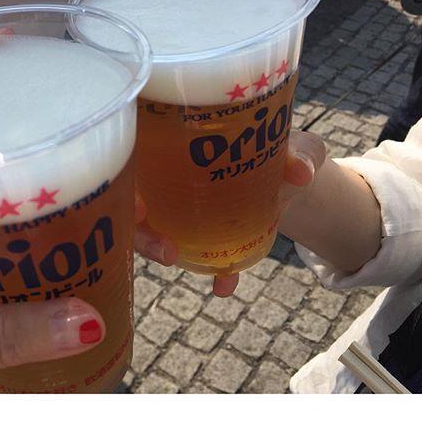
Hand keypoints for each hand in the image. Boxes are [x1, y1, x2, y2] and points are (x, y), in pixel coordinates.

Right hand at [134, 130, 326, 296]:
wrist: (295, 176)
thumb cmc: (282, 147)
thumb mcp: (294, 143)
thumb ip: (300, 153)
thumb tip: (300, 173)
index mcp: (180, 135)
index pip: (135, 147)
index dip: (121, 168)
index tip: (132, 197)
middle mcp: (168, 169)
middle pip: (130, 192)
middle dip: (132, 219)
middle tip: (147, 227)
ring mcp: (179, 203)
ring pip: (148, 225)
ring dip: (152, 244)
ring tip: (172, 257)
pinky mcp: (202, 232)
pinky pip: (195, 254)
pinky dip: (210, 271)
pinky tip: (224, 285)